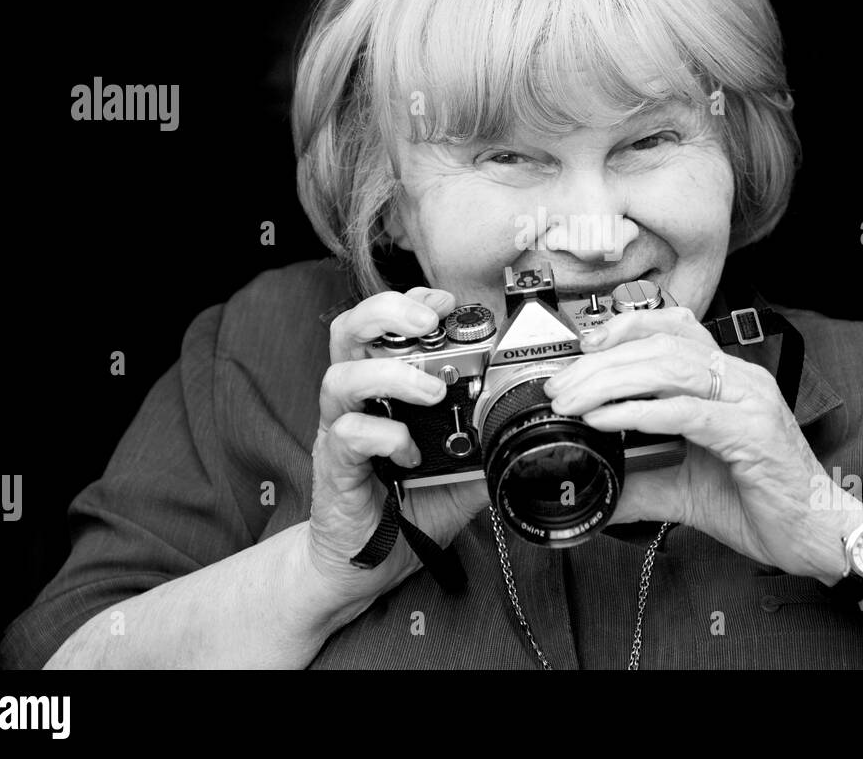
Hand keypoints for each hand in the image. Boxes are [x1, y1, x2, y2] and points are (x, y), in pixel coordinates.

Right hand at [306, 287, 489, 613]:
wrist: (372, 561)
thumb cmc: (410, 504)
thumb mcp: (463, 469)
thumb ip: (487, 441)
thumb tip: (528, 421)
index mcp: (384, 386)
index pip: (385, 324)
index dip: (410, 301)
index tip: (445, 301)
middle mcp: (358, 399)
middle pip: (349, 330)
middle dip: (388, 312)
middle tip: (428, 321)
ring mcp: (341, 429)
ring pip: (342, 376)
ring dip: (392, 374)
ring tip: (431, 391)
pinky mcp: (334, 464)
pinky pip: (350, 435)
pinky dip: (385, 436)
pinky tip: (409, 453)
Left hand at [542, 306, 862, 581]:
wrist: (817, 536)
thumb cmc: (764, 502)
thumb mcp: (687, 488)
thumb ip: (643, 481)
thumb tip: (597, 488)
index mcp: (727, 381)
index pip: (673, 329)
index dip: (625, 329)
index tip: (582, 347)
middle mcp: (739, 380)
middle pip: (660, 346)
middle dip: (602, 362)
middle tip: (561, 386)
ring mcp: (748, 402)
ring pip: (669, 368)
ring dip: (611, 382)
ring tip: (573, 400)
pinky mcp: (750, 433)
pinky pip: (686, 412)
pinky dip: (639, 412)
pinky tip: (607, 420)